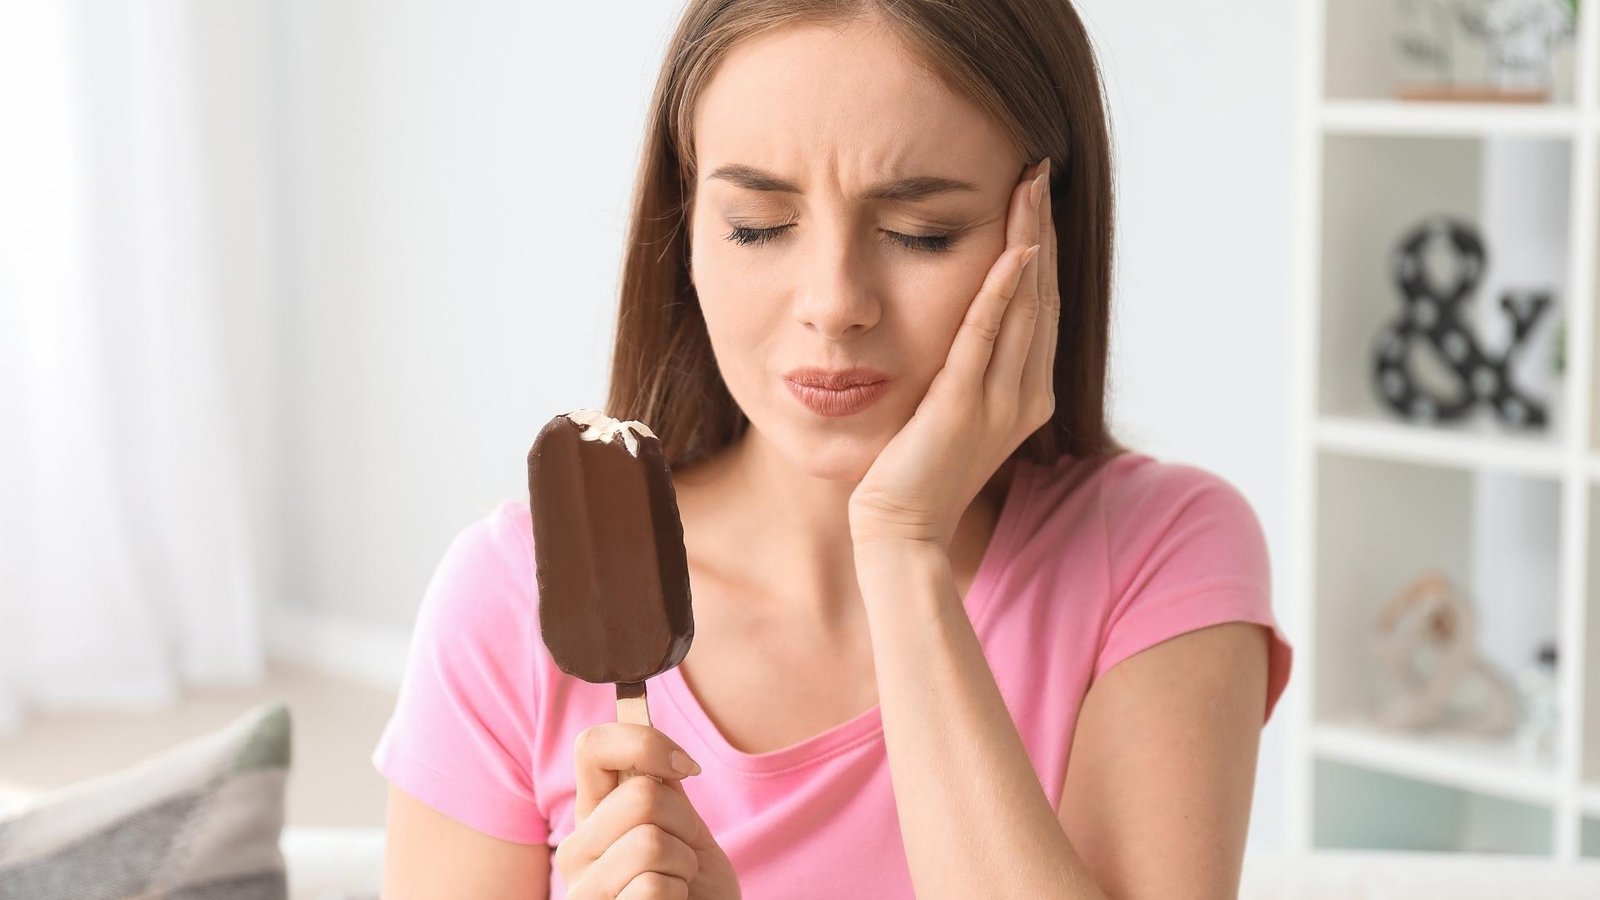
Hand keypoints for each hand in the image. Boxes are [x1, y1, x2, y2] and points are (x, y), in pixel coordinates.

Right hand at [558, 723, 740, 898]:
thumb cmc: (693, 889)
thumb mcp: (680, 826)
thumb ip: (657, 782)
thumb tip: (635, 706)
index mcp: (592, 816)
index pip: (592, 746)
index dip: (645, 743)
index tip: (686, 768)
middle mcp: (575, 851)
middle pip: (642, 796)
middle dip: (685, 824)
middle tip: (683, 856)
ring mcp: (583, 891)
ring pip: (650, 843)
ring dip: (684, 867)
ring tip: (676, 888)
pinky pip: (653, 889)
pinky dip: (679, 898)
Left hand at [848, 157, 1057, 550]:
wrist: (900, 531)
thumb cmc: (912, 473)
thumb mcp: (950, 412)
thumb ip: (966, 371)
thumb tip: (960, 326)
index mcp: (1027, 394)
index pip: (1041, 305)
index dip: (1042, 247)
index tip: (1033, 195)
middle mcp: (1025, 394)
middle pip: (1043, 293)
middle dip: (1041, 228)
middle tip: (1036, 168)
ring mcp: (1000, 402)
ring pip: (1025, 306)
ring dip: (1028, 241)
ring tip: (1029, 186)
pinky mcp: (962, 408)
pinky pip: (986, 339)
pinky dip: (1001, 293)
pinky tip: (1011, 252)